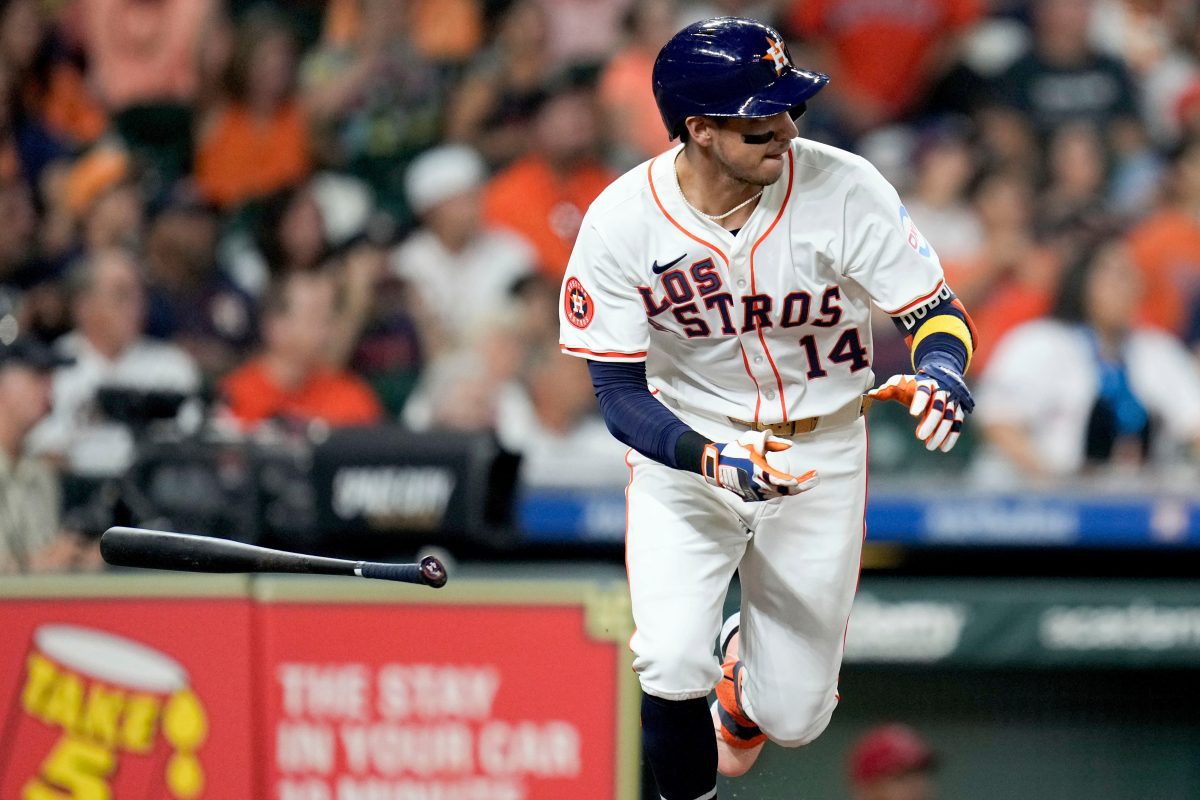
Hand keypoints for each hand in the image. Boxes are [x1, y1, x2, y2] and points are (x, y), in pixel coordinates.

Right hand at [702, 431, 819, 501]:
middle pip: (783, 490)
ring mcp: (755, 493)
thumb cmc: (736, 451)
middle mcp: (756, 484)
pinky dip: (781, 490)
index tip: (803, 479)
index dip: (791, 481)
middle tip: (813, 479)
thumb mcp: (752, 440)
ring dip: (792, 487)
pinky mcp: (753, 497)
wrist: (717, 466)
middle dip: (801, 485)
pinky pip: (771, 495)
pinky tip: (788, 483)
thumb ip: (771, 442)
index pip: (777, 479)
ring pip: (779, 493)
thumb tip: (789, 445)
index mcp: (756, 470)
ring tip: (806, 479)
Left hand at [868, 364, 973, 451]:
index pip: (923, 391)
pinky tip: (943, 448)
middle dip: (931, 421)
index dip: (919, 401)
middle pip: (939, 405)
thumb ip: (887, 389)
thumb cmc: (912, 385)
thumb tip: (871, 393)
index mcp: (925, 383)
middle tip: (919, 436)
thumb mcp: (900, 384)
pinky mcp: (957, 410)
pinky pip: (957, 423)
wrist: (936, 378)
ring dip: (941, 432)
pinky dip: (952, 436)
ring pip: (950, 416)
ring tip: (929, 446)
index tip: (912, 414)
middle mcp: (941, 390)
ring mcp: (951, 401)